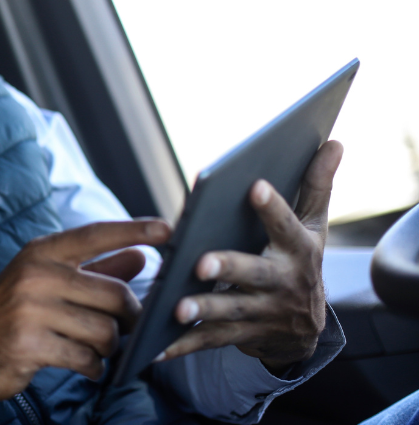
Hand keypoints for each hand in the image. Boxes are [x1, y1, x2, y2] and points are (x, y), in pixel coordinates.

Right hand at [0, 219, 171, 424]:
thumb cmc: (11, 315)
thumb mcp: (46, 284)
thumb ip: (95, 270)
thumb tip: (140, 257)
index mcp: (40, 253)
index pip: (95, 234)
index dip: (134, 230)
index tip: (168, 228)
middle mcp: (35, 275)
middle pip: (114, 294)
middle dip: (129, 318)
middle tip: (125, 329)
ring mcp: (30, 310)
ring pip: (105, 331)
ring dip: (109, 348)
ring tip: (96, 350)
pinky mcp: (29, 344)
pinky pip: (86, 358)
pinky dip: (93, 367)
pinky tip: (84, 365)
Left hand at [159, 140, 342, 371]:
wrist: (303, 331)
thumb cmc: (299, 261)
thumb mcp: (313, 227)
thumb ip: (316, 186)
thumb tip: (334, 140)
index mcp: (297, 250)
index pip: (285, 225)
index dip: (272, 207)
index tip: (253, 185)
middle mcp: (281, 284)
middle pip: (255, 274)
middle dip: (229, 267)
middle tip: (202, 262)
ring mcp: (261, 314)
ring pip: (230, 311)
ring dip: (203, 310)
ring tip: (175, 308)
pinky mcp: (240, 337)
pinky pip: (209, 341)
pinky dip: (182, 346)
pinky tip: (154, 347)